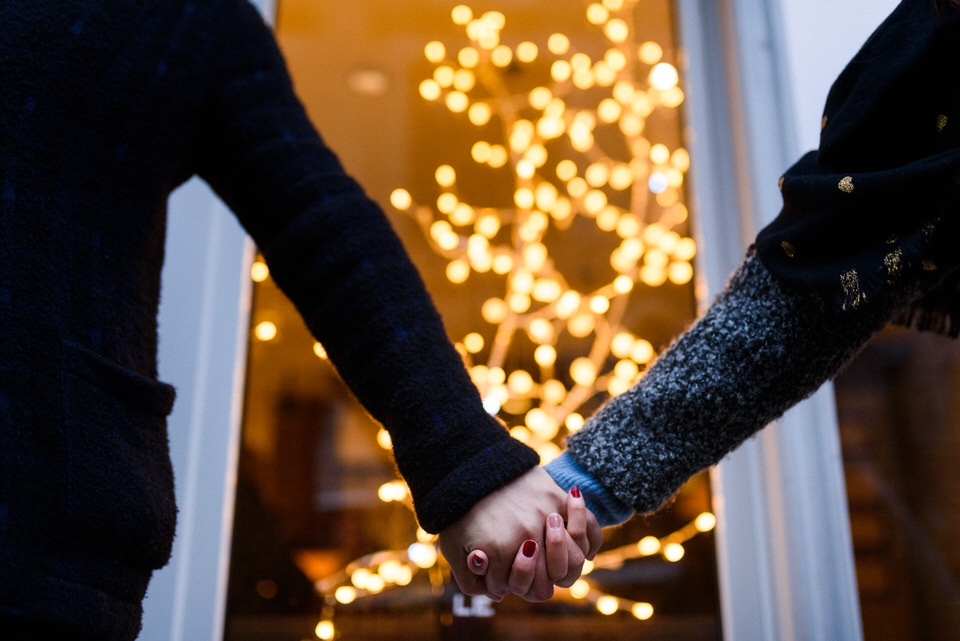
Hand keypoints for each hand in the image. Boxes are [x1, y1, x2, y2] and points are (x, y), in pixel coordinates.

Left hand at [437, 466, 600, 601]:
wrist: (470, 465)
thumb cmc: (459, 509)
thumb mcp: (452, 548)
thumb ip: (470, 581)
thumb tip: (499, 596)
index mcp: (500, 552)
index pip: (513, 589)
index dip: (502, 585)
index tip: (497, 573)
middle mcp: (527, 536)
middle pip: (547, 586)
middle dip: (532, 581)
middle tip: (521, 570)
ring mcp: (545, 517)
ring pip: (575, 561)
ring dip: (560, 563)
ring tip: (546, 556)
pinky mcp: (558, 498)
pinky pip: (588, 526)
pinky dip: (590, 540)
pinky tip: (583, 547)